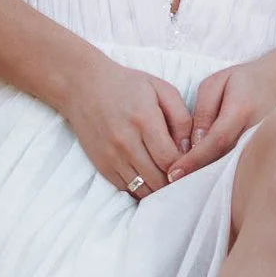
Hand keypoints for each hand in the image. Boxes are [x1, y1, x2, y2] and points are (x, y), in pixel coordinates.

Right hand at [63, 54, 193, 196]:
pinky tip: (149, 178)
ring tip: (168, 179)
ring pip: (143, 190)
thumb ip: (181, 118)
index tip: (192, 164)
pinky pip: (126, 190)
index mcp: (144, 121)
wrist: (82, 87)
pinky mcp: (101, 165)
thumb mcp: (161, 89)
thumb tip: (190, 149)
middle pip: (158, 180)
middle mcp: (126, 142)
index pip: (171, 160)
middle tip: (184, 176)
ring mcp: (111, 156)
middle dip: (175, 182)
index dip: (185, 168)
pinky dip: (141, 189)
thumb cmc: (127, 86)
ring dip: (159, 189)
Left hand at [164, 58, 273, 180]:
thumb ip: (203, 112)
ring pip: (233, 168)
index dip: (194, 159)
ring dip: (210, 179)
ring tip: (185, 190)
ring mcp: (263, 145)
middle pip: (224, 160)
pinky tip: (206, 182)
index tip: (174, 173)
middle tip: (173, 186)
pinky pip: (241, 168)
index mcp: (241, 110)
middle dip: (198, 174)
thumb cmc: (244, 81)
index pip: (215, 140)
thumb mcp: (217, 84)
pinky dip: (223, 176)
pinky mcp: (264, 153)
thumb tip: (194, 144)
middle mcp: (255, 131)